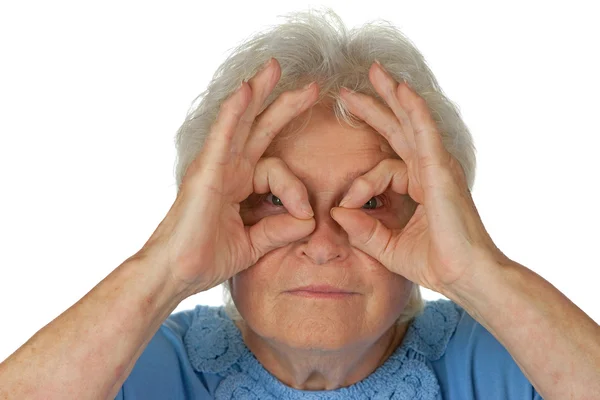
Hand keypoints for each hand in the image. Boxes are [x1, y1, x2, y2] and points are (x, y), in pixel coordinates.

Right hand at [136, 58, 317, 294]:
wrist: (176, 274)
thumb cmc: (206, 259)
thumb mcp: (253, 243)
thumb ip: (280, 230)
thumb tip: (308, 220)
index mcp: (239, 184)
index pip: (278, 170)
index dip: (298, 190)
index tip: (305, 214)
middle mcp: (228, 169)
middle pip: (260, 128)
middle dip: (283, 104)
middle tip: (311, 85)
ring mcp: (215, 167)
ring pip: (240, 121)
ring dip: (258, 92)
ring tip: (274, 68)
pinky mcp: (205, 171)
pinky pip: (223, 136)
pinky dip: (234, 113)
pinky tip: (246, 90)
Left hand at [331, 61, 508, 294]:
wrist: (466, 276)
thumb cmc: (436, 263)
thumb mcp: (388, 246)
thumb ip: (363, 230)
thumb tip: (336, 213)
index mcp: (419, 186)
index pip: (383, 166)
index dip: (359, 184)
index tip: (343, 205)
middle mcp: (429, 171)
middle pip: (398, 130)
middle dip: (376, 107)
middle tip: (349, 90)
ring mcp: (437, 167)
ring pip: (411, 122)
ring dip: (393, 95)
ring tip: (374, 73)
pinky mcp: (441, 170)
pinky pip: (425, 133)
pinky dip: (414, 110)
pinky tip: (402, 90)